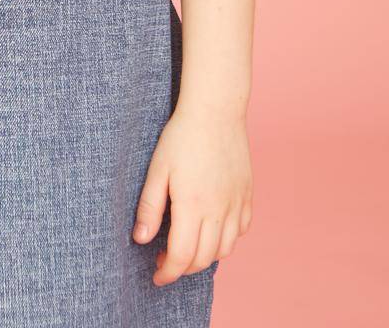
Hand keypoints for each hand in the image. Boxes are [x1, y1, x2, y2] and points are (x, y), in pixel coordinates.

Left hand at [132, 102, 252, 285]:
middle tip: (166, 260)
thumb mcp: (157, 169)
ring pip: (225, 249)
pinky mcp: (247, 195)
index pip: (182, 256)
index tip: (157, 276)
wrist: (215, 111)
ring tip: (187, 245)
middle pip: (204, 259)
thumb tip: (141, 240)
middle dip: (183, 268)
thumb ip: (149, 207)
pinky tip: (211, 228)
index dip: (168, 273)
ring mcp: (236, 204)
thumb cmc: (182, 137)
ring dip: (205, 256)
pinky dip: (226, 239)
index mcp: (193, 205)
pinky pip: (240, 230)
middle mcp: (219, 210)